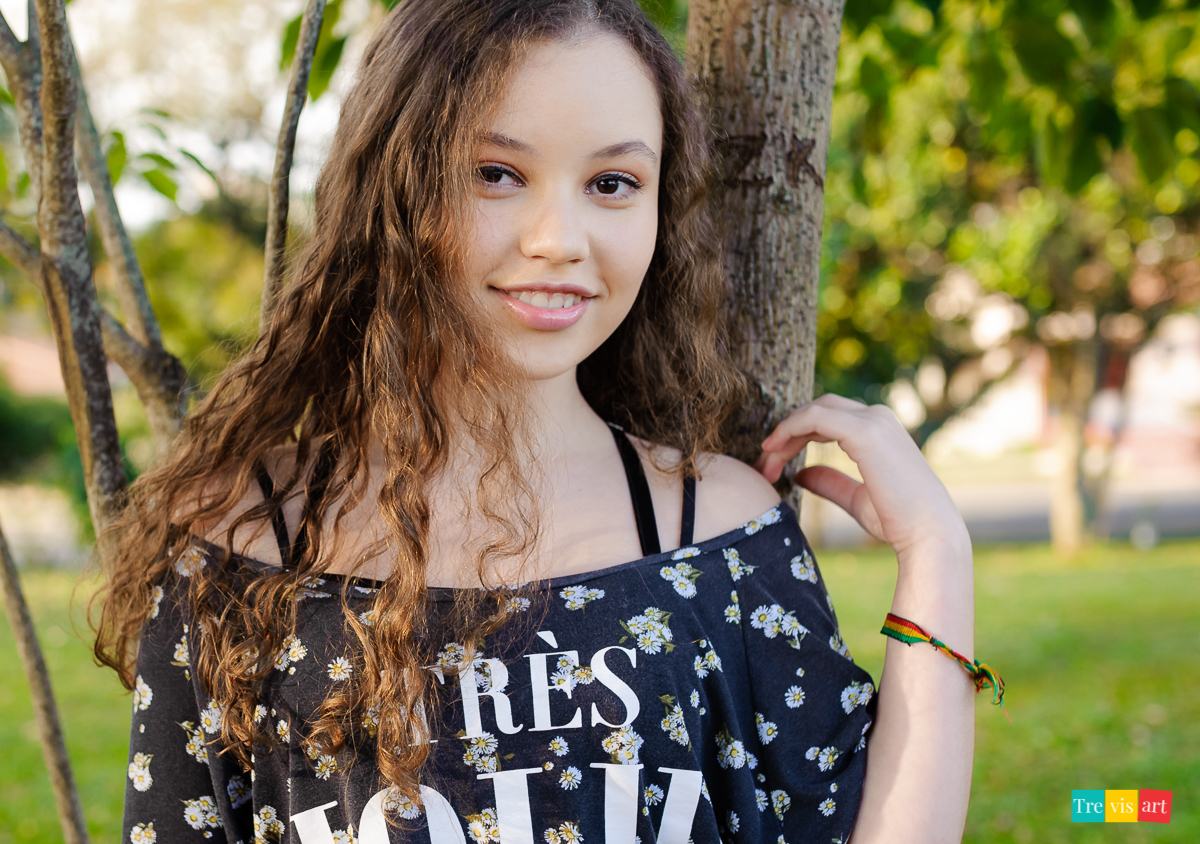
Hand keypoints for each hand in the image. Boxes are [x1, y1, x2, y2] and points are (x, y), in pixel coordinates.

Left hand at [753, 394, 968, 560]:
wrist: (928, 535)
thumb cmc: (899, 522)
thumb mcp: (856, 499)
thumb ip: (830, 482)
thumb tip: (799, 475)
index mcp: (879, 431)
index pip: (827, 420)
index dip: (795, 436)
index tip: (771, 462)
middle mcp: (878, 419)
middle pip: (818, 411)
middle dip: (786, 433)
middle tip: (762, 463)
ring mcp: (873, 421)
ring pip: (814, 411)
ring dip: (784, 433)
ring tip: (764, 460)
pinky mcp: (865, 432)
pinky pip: (816, 417)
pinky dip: (790, 428)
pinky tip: (774, 448)